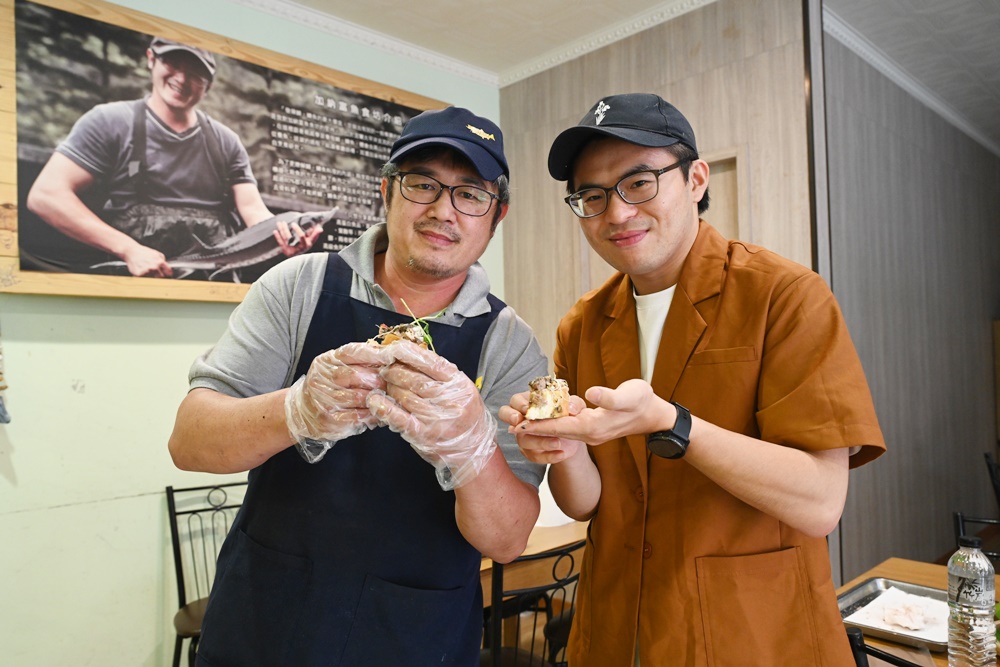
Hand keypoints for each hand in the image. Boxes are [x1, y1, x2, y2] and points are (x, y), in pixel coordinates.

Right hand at [122, 244, 171, 276]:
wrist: (131, 251)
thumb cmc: (143, 252)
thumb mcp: (156, 253)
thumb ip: (162, 260)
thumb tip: (167, 267)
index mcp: (160, 262)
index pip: (168, 272)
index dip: (168, 273)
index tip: (167, 274)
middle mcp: (154, 267)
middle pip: (161, 277)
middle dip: (158, 275)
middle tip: (153, 271)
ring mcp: (147, 271)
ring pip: (152, 278)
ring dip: (150, 275)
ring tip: (146, 269)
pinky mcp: (140, 274)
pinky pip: (144, 278)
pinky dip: (143, 276)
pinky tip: (141, 270)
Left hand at [273, 216, 324, 256]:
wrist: (299, 254)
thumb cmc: (306, 243)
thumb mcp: (312, 239)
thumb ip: (316, 233)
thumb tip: (320, 228)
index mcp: (306, 244)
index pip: (302, 237)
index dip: (297, 231)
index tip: (293, 224)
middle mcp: (299, 248)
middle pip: (290, 238)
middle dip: (286, 229)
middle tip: (283, 222)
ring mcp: (292, 250)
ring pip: (285, 239)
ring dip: (282, 230)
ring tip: (279, 223)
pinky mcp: (286, 251)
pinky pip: (281, 243)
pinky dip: (278, 237)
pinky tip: (275, 231)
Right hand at [284, 342, 390, 461]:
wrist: (302, 411)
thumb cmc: (328, 386)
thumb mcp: (336, 367)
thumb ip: (359, 360)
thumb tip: (389, 353)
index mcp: (325, 362)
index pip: (350, 352)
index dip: (372, 353)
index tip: (391, 354)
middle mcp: (320, 379)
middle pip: (354, 375)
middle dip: (378, 378)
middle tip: (394, 381)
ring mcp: (323, 401)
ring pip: (357, 397)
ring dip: (377, 397)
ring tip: (389, 396)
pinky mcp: (329, 420)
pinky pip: (357, 416)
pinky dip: (372, 413)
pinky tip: (379, 411)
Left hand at [366, 341, 496, 489]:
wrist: (473, 450)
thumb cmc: (466, 417)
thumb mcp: (462, 389)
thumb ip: (441, 375)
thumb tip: (410, 356)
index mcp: (459, 383)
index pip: (431, 362)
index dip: (409, 353)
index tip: (395, 348)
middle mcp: (449, 399)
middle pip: (414, 378)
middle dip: (394, 370)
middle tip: (386, 368)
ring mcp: (436, 418)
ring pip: (403, 395)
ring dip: (389, 387)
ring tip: (385, 385)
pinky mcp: (423, 435)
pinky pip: (399, 417)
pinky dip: (384, 408)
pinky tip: (374, 400)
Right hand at [500, 391, 586, 464]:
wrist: (574, 437)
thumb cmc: (570, 416)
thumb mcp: (575, 406)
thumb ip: (575, 404)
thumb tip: (572, 408)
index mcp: (530, 403)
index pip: (515, 400)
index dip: (519, 404)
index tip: (527, 408)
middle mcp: (522, 418)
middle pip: (504, 414)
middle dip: (510, 417)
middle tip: (520, 422)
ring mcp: (524, 436)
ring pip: (522, 439)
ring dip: (539, 441)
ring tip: (557, 442)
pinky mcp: (530, 452)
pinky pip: (534, 456)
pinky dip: (548, 456)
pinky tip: (561, 454)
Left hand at [509, 379, 665, 446]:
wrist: (654, 416)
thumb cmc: (642, 402)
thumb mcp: (629, 395)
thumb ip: (609, 397)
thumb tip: (591, 393)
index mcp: (593, 427)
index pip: (560, 427)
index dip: (539, 425)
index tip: (519, 425)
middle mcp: (589, 433)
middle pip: (556, 431)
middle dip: (534, 429)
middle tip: (511, 426)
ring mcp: (590, 432)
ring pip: (561, 430)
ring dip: (542, 427)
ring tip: (521, 423)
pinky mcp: (592, 427)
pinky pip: (568, 427)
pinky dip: (553, 423)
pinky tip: (543, 418)